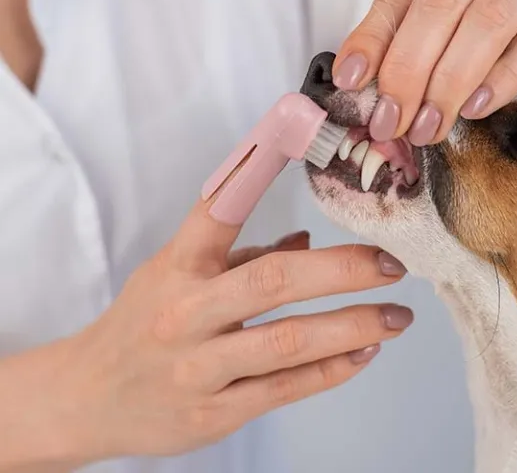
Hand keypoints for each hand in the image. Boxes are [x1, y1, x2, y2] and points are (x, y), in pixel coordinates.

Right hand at [0, 201, 410, 469]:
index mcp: (177, 266)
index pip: (219, 207)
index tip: (298, 132)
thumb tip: (306, 242)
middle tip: (391, 264)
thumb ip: (241, 256)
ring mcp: (198, 367)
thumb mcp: (177, 275)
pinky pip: (285, 389)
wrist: (88, 398)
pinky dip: (333, 368)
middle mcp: (187, 312)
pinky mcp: (213, 413)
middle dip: (344, 270)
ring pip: (289, 341)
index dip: (258, 167)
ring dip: (355, 325)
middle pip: (274, 281)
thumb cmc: (143, 325)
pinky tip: (366, 351)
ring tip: (398, 316)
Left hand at [332, 0, 516, 144]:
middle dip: (409, 70)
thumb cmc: (498, 26)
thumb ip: (401, 40)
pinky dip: (498, 82)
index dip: (374, 39)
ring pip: (486, 21)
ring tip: (428, 126)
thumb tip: (354, 81)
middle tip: (392, 121)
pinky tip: (473, 110)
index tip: (351, 83)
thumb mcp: (443, 24)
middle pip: (442, 2)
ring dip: (449, 82)